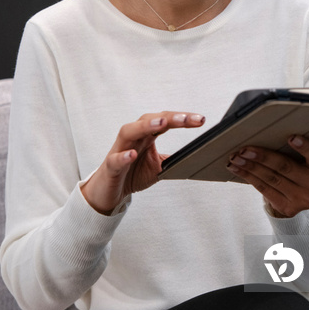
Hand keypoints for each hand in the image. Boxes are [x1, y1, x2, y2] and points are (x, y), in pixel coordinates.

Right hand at [81, 112, 204, 214]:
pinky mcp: (110, 166)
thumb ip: (173, 159)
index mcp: (146, 136)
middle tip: (186, 119)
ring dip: (145, 126)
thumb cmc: (132, 173)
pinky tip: (132, 154)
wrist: (108, 191)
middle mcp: (133, 138)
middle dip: (169, 117)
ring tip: (161, 123)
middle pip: (149, 120)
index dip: (182, 119)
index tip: (200, 120)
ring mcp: (120, 150)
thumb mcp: (159, 166)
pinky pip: (115, 159)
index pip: (165, 121)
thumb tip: (197, 157)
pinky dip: (123, 156)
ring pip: (129, 131)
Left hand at [226, 135, 308, 217]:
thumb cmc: (301, 167)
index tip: (291, 137)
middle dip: (262, 157)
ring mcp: (302, 199)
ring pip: (271, 179)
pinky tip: (238, 168)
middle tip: (245, 149)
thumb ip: (296, 148)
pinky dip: (248, 177)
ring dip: (250, 167)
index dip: (304, 146)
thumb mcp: (306, 158)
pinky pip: (264, 189)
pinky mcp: (288, 208)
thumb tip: (265, 132)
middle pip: (285, 167)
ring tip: (236, 157)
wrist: (304, 196)